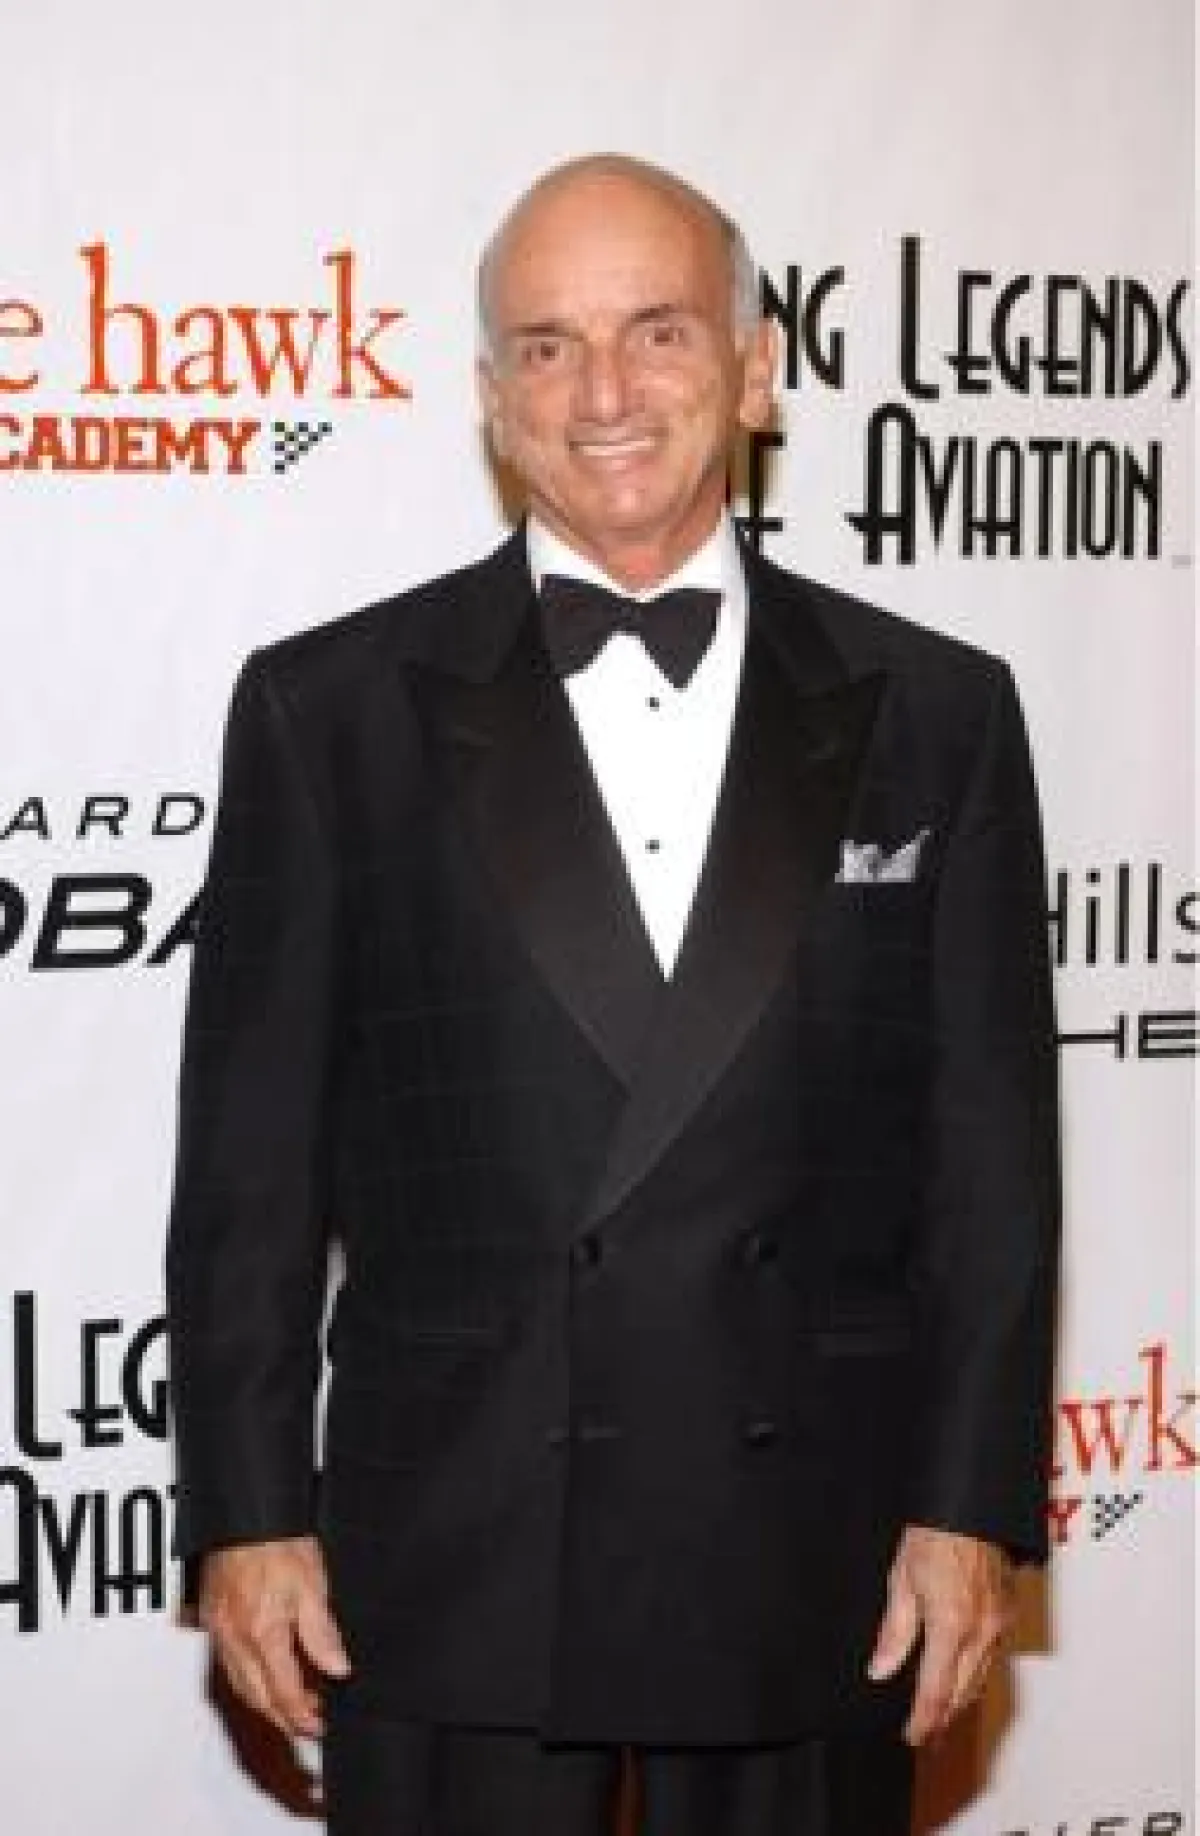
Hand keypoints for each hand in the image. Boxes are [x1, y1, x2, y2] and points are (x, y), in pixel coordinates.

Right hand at [199, 1535, 351, 1736]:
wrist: (245, 1514)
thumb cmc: (276, 1540)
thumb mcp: (313, 1585)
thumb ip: (322, 1633)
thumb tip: (337, 1668)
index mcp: (263, 1632)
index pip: (284, 1692)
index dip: (303, 1717)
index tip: (317, 1727)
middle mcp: (235, 1637)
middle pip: (258, 1697)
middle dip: (284, 1717)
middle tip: (308, 1722)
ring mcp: (219, 1630)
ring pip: (240, 1685)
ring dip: (266, 1700)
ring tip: (292, 1699)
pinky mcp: (212, 1618)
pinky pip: (228, 1664)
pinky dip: (248, 1678)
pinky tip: (263, 1672)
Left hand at [867, 1525, 1014, 1745]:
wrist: (971, 1503)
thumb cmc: (936, 1531)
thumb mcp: (902, 1579)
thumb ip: (894, 1631)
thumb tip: (882, 1669)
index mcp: (951, 1625)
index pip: (936, 1691)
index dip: (924, 1721)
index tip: (913, 1737)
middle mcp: (981, 1631)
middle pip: (962, 1693)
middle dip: (943, 1719)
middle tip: (926, 1736)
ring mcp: (999, 1623)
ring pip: (980, 1678)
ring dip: (960, 1701)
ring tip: (941, 1716)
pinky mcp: (1008, 1612)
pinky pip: (992, 1656)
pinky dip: (975, 1675)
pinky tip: (963, 1678)